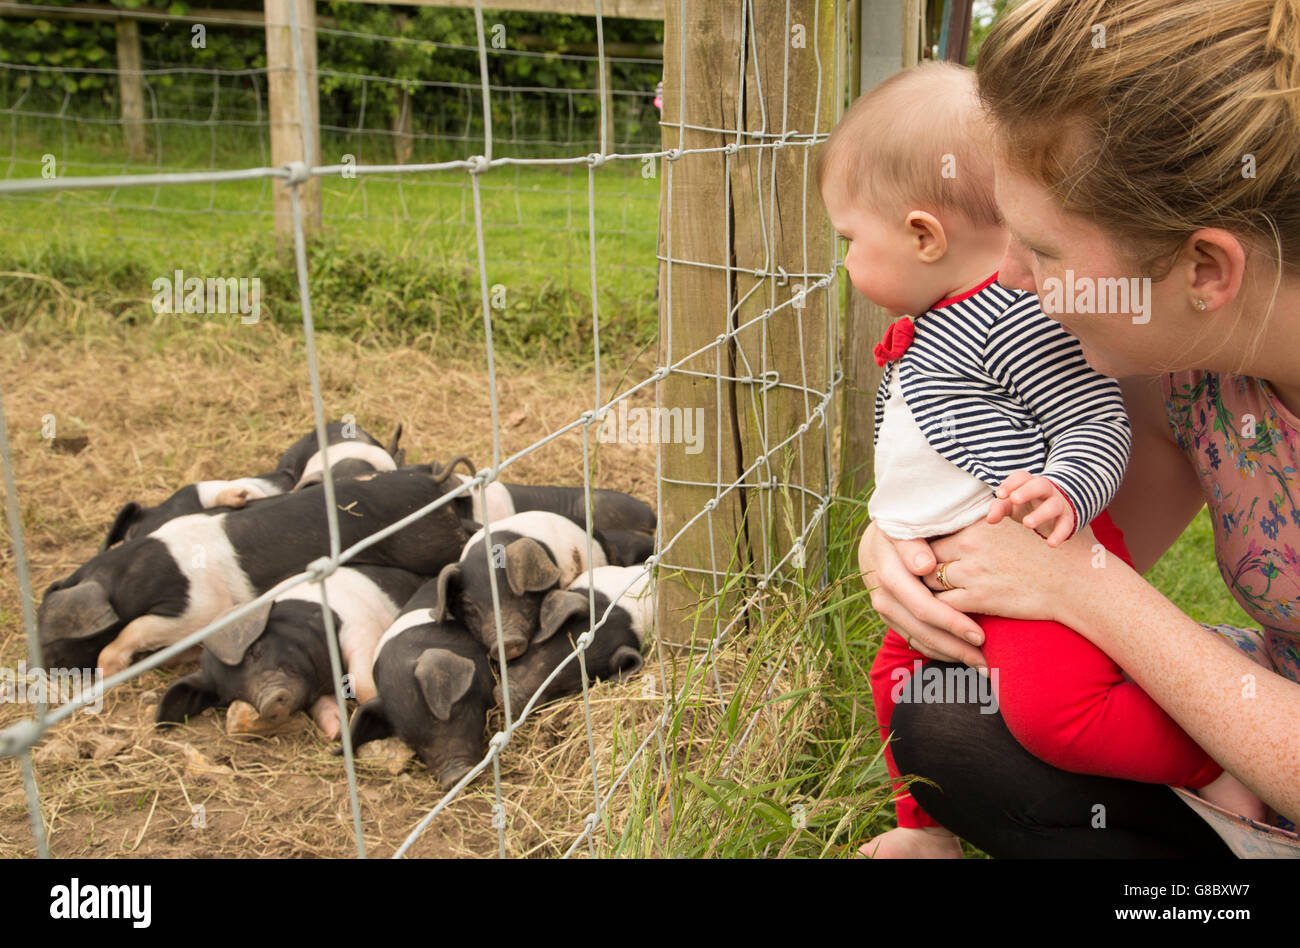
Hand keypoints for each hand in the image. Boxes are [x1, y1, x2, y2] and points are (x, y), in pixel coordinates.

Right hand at [858, 520, 987, 667]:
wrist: (877, 537)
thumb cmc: (902, 527)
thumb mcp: (905, 527)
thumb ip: (913, 545)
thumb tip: (925, 567)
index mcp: (888, 572)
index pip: (922, 605)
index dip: (951, 622)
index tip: (980, 636)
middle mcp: (883, 595)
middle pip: (921, 629)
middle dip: (955, 647)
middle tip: (986, 661)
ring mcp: (884, 609)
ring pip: (917, 639)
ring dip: (950, 654)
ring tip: (981, 665)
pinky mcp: (890, 617)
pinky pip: (913, 640)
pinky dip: (937, 651)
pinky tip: (960, 658)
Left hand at [923, 514, 1098, 623]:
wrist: (1072, 582)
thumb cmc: (1047, 552)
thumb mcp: (1016, 523)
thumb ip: (990, 517)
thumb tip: (976, 508)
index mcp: (978, 523)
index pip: (935, 530)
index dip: (929, 544)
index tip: (923, 552)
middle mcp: (970, 543)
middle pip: (926, 554)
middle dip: (924, 565)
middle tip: (921, 573)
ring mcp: (972, 571)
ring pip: (928, 579)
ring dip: (928, 586)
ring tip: (930, 591)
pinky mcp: (978, 598)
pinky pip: (941, 604)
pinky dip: (938, 609)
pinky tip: (943, 609)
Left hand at [987, 471, 1074, 546]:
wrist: (1058, 508)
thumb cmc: (1028, 504)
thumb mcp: (1012, 505)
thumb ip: (999, 508)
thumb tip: (990, 519)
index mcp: (1029, 483)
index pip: (1021, 477)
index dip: (1010, 484)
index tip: (999, 494)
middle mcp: (1046, 490)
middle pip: (1040, 485)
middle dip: (1027, 491)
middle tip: (1014, 499)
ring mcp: (1058, 503)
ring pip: (1053, 505)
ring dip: (1041, 514)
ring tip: (1027, 524)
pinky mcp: (1067, 518)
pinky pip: (1066, 525)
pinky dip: (1060, 534)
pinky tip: (1051, 543)